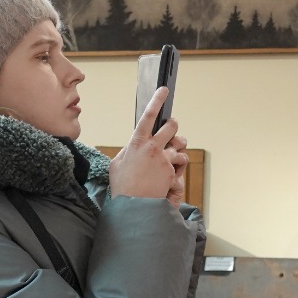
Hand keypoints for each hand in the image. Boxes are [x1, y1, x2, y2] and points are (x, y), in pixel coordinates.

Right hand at [110, 87, 185, 203]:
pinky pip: (180, 163)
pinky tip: (167, 175)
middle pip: (172, 127)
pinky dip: (177, 167)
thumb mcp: (116, 164)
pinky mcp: (172, 171)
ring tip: (168, 160)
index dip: (156, 101)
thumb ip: (126, 151)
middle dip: (174, 126)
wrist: (133, 206)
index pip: (148, 116)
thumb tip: (131, 148)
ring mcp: (164, 159)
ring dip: (176, 151)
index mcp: (137, 142)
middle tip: (171, 130)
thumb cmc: (122, 186)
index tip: (164, 90)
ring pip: (179, 146)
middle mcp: (152, 147)